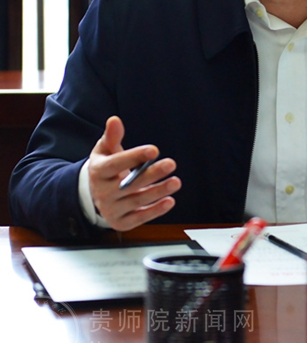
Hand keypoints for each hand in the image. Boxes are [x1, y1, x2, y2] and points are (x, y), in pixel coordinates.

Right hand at [88, 116, 180, 230]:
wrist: (95, 193)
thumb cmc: (106, 166)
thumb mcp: (105, 150)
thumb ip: (112, 136)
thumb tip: (114, 120)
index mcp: (98, 172)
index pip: (116, 164)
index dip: (135, 157)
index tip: (154, 150)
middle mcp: (102, 193)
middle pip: (129, 184)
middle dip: (152, 174)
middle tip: (171, 164)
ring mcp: (111, 209)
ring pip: (137, 201)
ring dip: (158, 191)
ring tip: (176, 182)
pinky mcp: (121, 222)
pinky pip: (139, 218)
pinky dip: (155, 211)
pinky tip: (169, 201)